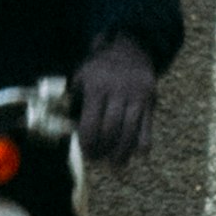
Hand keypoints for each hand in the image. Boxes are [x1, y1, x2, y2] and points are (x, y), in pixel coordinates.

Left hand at [75, 37, 158, 166]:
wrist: (130, 50)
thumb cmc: (99, 70)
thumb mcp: (81, 78)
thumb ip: (74, 102)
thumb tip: (65, 130)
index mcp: (97, 87)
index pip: (91, 123)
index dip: (88, 143)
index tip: (86, 152)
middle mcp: (119, 92)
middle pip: (111, 130)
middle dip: (104, 149)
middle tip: (98, 160)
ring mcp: (137, 97)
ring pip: (130, 132)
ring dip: (122, 152)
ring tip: (116, 165)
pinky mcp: (151, 101)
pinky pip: (148, 127)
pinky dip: (143, 144)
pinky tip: (137, 154)